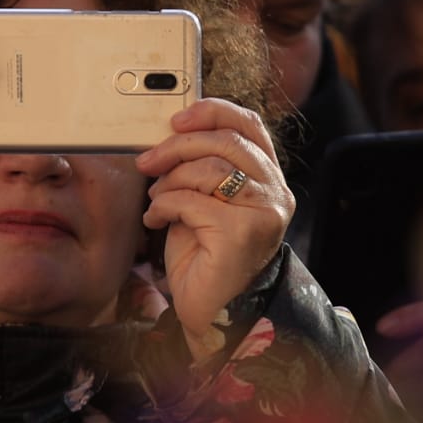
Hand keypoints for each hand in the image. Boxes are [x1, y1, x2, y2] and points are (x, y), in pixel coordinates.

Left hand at [135, 99, 292, 360]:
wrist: (214, 310)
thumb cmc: (205, 255)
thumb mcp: (203, 200)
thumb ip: (200, 167)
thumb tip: (169, 135)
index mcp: (268, 178)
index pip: (250, 125)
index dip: (213, 112)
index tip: (178, 118)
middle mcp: (275, 193)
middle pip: (225, 142)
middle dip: (177, 146)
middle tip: (147, 161)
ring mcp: (264, 212)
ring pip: (209, 169)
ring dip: (170, 180)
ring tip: (156, 199)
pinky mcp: (243, 232)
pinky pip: (193, 200)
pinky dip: (164, 206)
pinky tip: (156, 221)